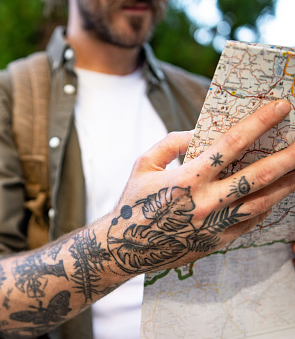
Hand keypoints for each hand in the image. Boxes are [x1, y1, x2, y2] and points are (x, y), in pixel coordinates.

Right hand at [107, 100, 294, 272]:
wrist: (126, 248)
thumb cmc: (132, 202)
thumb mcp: (143, 165)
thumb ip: (171, 143)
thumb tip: (199, 132)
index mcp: (187, 178)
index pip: (230, 145)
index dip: (258, 124)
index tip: (280, 107)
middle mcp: (205, 202)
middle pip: (256, 176)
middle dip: (287, 157)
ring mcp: (214, 225)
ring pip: (261, 201)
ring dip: (286, 184)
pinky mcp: (217, 242)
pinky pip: (250, 222)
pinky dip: (266, 206)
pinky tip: (277, 194)